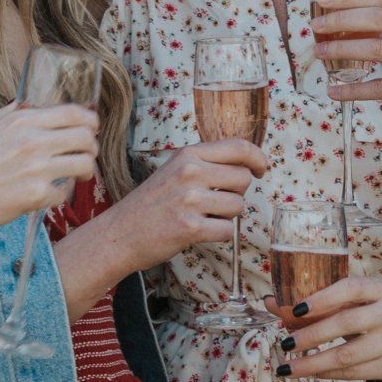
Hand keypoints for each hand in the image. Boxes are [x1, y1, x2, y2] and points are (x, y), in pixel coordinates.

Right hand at [0, 98, 99, 240]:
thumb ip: (7, 115)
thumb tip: (24, 103)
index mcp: (21, 121)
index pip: (74, 113)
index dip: (90, 121)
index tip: (91, 128)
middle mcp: (32, 141)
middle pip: (86, 137)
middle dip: (91, 146)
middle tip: (86, 154)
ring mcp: (36, 169)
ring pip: (84, 164)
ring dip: (86, 170)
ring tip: (78, 175)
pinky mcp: (36, 195)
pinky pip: (64, 193)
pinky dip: (59, 196)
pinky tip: (48, 195)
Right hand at [101, 139, 269, 264]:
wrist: (119, 233)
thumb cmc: (150, 204)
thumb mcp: (174, 170)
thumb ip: (205, 163)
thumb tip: (247, 164)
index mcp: (188, 155)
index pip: (239, 147)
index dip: (258, 158)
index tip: (261, 170)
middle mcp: (190, 173)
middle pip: (243, 178)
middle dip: (237, 193)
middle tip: (215, 201)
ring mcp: (190, 200)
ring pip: (238, 206)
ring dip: (227, 215)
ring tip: (202, 216)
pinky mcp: (190, 228)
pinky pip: (227, 230)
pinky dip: (219, 234)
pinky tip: (199, 232)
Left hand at [282, 276, 381, 381]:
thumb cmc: (375, 320)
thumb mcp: (356, 305)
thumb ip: (318, 303)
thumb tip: (270, 303)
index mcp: (381, 289)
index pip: (351, 288)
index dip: (323, 298)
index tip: (296, 310)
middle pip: (346, 323)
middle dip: (311, 335)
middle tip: (285, 343)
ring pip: (346, 354)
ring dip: (312, 362)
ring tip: (287, 367)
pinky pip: (352, 372)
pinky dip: (326, 374)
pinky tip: (309, 373)